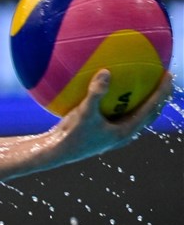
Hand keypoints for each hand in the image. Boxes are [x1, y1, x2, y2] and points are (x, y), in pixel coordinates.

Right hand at [50, 69, 173, 165]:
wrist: (54, 152)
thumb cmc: (70, 135)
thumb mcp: (83, 113)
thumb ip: (96, 93)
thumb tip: (106, 71)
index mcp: (125, 132)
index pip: (150, 109)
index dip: (162, 91)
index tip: (168, 74)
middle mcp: (122, 133)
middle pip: (149, 113)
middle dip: (159, 96)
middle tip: (165, 77)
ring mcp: (113, 133)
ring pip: (135, 114)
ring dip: (143, 99)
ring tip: (145, 82)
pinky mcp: (102, 130)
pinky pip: (118, 112)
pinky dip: (121, 100)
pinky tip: (112, 87)